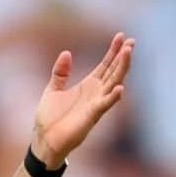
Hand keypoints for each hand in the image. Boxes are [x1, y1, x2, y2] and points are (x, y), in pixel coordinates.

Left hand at [32, 33, 134, 167]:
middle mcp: (96, 93)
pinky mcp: (92, 116)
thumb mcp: (52, 90)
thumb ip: (60, 73)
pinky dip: (113, 96)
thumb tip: (66, 53)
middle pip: (114, 71)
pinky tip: (120, 87)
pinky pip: (105, 104)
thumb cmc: (50, 118)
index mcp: (88, 86)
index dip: (113, 51)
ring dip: (122, 68)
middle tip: (131, 41)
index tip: (120, 36)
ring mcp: (96, 104)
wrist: (44, 140)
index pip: (105, 65)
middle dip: (122, 56)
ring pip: (113, 83)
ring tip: (128, 52)